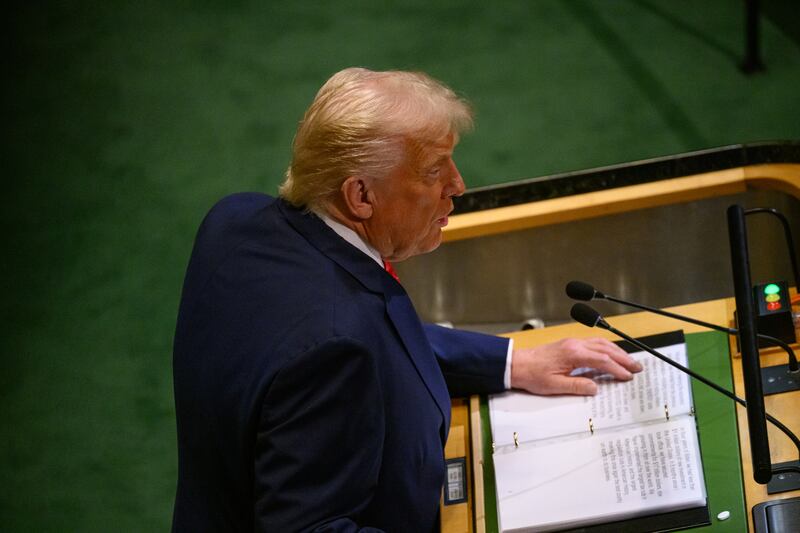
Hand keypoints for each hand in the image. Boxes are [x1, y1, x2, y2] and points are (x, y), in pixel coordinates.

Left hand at [510, 337, 642, 395]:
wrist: (516, 364)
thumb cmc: (532, 375)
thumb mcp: (555, 386)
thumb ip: (577, 386)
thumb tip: (596, 388)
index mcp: (573, 354)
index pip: (602, 360)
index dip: (617, 369)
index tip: (628, 377)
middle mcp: (575, 345)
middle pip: (605, 349)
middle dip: (623, 358)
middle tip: (637, 368)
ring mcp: (572, 343)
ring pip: (600, 343)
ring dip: (616, 351)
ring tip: (628, 361)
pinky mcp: (569, 344)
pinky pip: (593, 343)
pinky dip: (606, 348)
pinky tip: (610, 354)